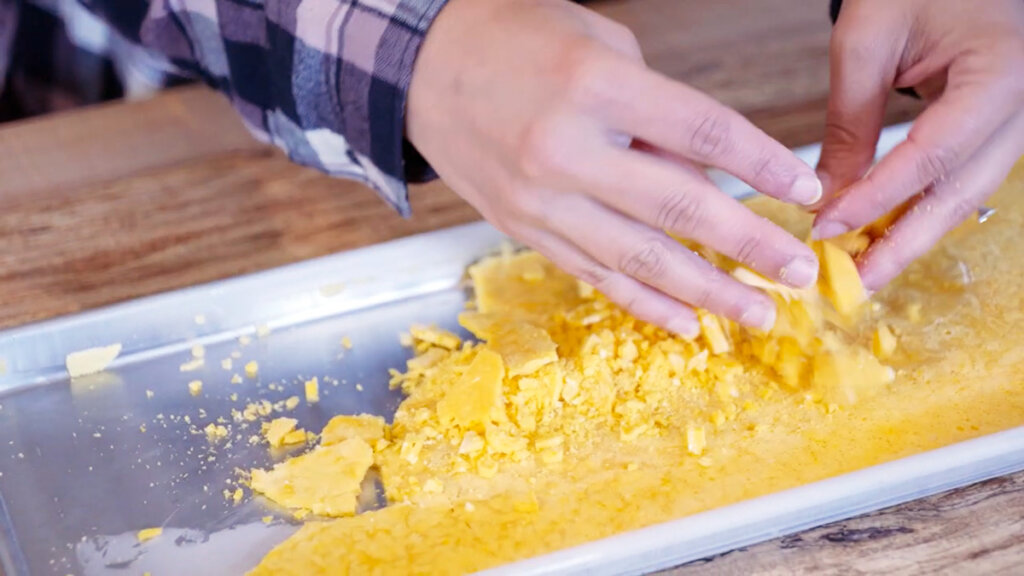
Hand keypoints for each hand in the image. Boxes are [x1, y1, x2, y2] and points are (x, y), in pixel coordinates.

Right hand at [407, 0, 821, 336]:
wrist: (421, 68)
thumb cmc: (514, 39)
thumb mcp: (597, 43)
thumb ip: (654, 109)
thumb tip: (707, 173)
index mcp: (592, 86)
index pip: (701, 132)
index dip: (763, 164)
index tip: (806, 190)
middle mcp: (564, 149)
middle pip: (678, 207)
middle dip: (749, 245)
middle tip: (800, 274)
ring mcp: (540, 199)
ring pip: (638, 259)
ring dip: (707, 292)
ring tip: (759, 313)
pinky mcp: (524, 229)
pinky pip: (593, 275)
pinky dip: (643, 304)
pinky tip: (686, 324)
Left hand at [814, 0, 1023, 290]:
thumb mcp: (868, 40)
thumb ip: (850, 120)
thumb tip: (828, 195)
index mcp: (1000, 73)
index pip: (930, 156)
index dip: (875, 200)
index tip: (825, 230)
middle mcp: (1023, 103)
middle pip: (961, 191)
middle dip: (905, 242)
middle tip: (855, 282)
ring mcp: (1018, 117)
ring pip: (967, 192)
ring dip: (914, 233)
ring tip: (866, 268)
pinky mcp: (1000, 124)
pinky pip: (964, 176)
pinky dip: (924, 206)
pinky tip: (887, 232)